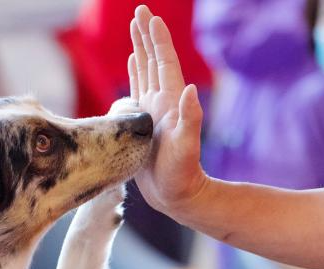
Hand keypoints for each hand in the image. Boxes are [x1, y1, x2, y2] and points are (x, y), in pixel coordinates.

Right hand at [128, 5, 206, 217]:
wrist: (178, 195)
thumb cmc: (181, 174)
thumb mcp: (186, 146)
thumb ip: (189, 118)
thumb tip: (189, 90)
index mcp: (169, 102)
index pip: (162, 62)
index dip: (156, 39)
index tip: (149, 16)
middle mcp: (161, 102)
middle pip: (153, 59)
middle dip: (146, 35)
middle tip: (139, 10)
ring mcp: (152, 111)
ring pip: (145, 71)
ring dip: (140, 48)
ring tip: (135, 29)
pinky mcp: (142, 123)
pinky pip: (138, 90)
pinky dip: (136, 73)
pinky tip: (134, 64)